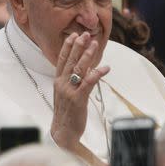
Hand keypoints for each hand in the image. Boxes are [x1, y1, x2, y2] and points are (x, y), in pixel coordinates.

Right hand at [50, 32, 110, 149]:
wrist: (63, 131)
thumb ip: (74, 80)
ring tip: (94, 44)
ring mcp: (69, 91)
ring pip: (78, 69)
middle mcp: (62, 84)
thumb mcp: (67, 94)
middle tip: (85, 34)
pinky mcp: (78, 99)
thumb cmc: (67, 113)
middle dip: (78, 46)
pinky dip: (97, 73)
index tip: (73, 35)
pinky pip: (88, 83)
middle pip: (70, 61)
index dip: (67, 47)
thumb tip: (85, 68)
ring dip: (87, 55)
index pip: (61, 60)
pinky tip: (105, 68)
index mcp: (58, 82)